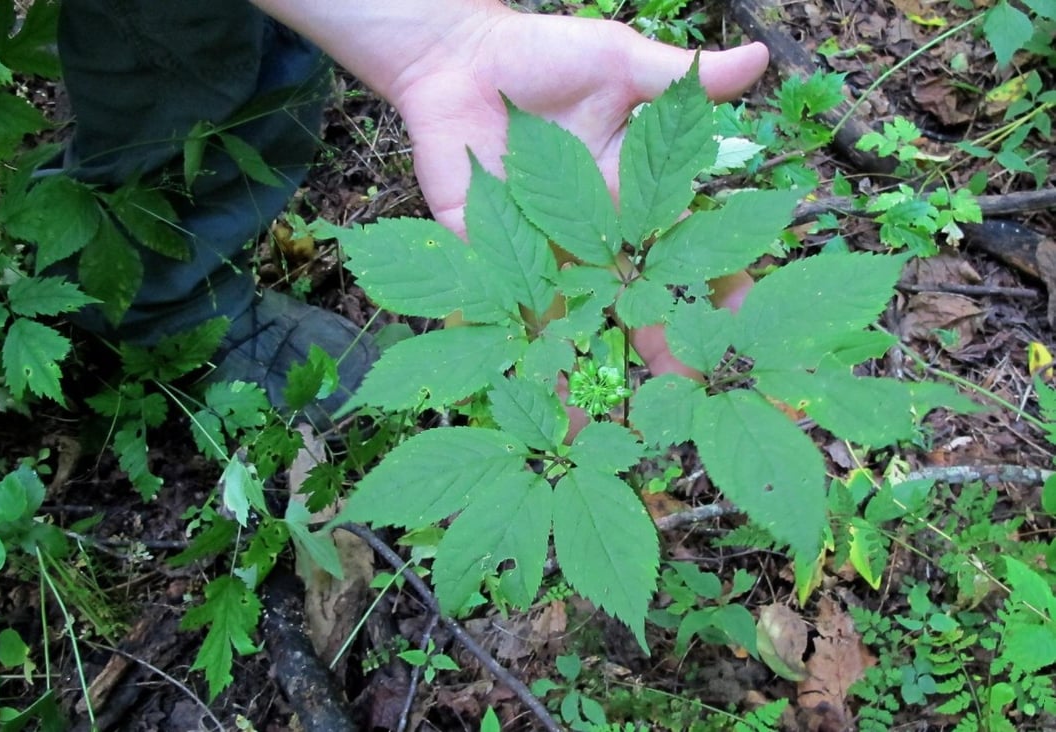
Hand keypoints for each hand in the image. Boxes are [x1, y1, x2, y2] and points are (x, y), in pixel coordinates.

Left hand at [392, 12, 766, 393]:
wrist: (458, 59)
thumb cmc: (544, 57)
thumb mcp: (619, 64)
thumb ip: (679, 82)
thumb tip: (758, 58)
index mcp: (633, 204)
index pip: (687, 258)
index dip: (721, 294)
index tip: (750, 332)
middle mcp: (589, 242)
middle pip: (632, 309)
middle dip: (662, 356)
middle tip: (689, 407)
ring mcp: (535, 254)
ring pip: (565, 327)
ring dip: (579, 378)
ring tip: (594, 437)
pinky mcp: (477, 254)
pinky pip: (484, 310)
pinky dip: (491, 350)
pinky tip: (509, 399)